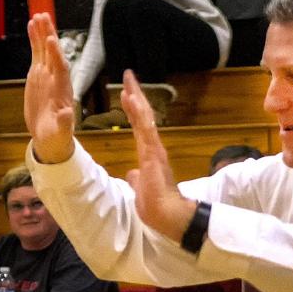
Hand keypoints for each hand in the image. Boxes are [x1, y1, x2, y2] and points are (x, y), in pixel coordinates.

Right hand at [24, 13, 75, 163]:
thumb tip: (68, 114)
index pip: (60, 68)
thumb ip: (65, 123)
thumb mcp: (61, 132)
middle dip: (49, 35)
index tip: (51, 40)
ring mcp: (47, 74)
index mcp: (62, 90)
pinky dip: (34, 39)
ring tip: (37, 15)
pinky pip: (37, 54)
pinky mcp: (38, 74)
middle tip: (44, 17)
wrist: (50, 137)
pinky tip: (31, 25)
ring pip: (44, 49)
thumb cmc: (57, 136)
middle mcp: (55, 78)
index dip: (56, 54)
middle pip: (53, 52)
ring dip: (42, 32)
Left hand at [120, 70, 195, 242]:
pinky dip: (138, 112)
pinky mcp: (153, 154)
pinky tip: (131, 98)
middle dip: (135, 95)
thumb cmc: (155, 205)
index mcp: (149, 154)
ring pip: (145, 118)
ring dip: (136, 98)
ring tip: (129, 80)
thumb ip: (137, 179)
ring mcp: (154, 149)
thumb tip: (132, 174)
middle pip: (143, 116)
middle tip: (128, 75)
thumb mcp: (140, 188)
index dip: (133, 109)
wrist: (166, 216)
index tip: (127, 92)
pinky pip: (145, 129)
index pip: (139, 126)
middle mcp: (153, 147)